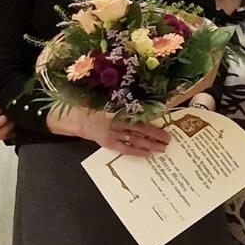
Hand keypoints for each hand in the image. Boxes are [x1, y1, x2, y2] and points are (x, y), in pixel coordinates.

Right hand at [47, 107, 170, 156]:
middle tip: (169, 139)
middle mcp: (115, 121)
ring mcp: (112, 134)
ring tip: (163, 148)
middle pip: (139, 128)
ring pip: (134, 139)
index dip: (151, 118)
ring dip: (150, 144)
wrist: (74, 117)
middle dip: (156, 134)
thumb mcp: (105, 97)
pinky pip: (124, 149)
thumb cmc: (92, 105)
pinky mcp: (108, 143)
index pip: (137, 114)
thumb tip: (140, 90)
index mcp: (116, 109)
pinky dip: (136, 152)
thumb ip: (119, 97)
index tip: (165, 120)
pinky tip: (147, 154)